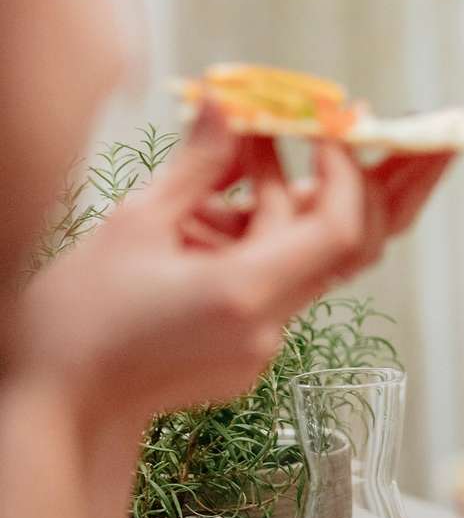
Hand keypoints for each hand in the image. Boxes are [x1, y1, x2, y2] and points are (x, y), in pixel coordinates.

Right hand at [20, 104, 443, 427]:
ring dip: (292, 205)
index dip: (346, 174)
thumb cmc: (75, 327)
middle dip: (356, 182)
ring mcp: (264, 347)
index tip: (327, 132)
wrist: (54, 412)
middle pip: (348, 247)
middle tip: (345, 131)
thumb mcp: (133, 227)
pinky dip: (268, 240)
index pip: (339, 230)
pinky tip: (231, 203)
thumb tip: (227, 105)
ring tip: (253, 155)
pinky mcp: (249, 354)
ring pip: (309, 262)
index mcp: (245, 294)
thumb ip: (197, 165)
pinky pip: (281, 284)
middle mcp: (269, 327)